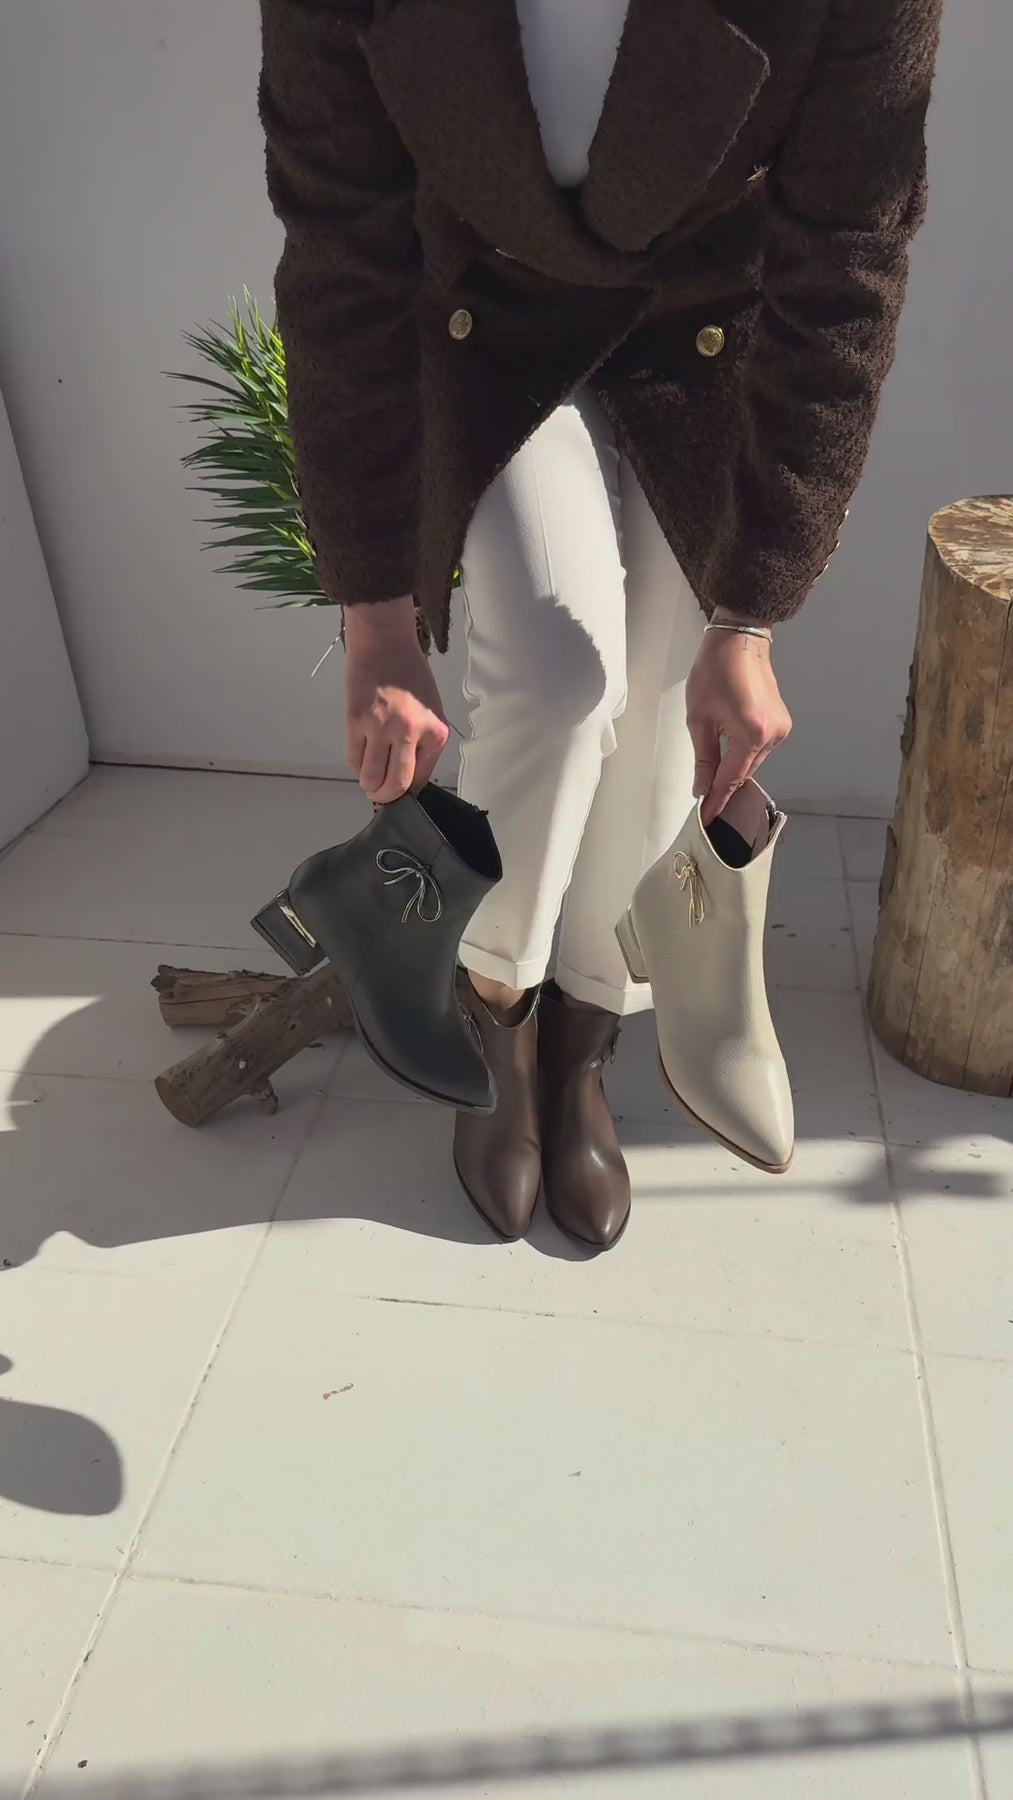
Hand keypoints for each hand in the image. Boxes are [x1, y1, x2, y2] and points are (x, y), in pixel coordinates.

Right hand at [344, 596, 449, 802]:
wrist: (385, 642)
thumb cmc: (411, 675)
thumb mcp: (432, 710)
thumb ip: (424, 744)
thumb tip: (409, 778)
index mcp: (436, 731)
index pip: (420, 779)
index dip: (408, 792)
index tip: (400, 794)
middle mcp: (410, 732)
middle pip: (396, 785)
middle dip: (386, 797)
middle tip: (381, 795)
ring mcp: (381, 727)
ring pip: (371, 778)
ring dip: (369, 785)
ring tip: (370, 778)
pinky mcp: (356, 721)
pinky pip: (353, 759)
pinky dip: (357, 765)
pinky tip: (362, 756)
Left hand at [686, 614, 791, 826]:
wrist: (739, 642)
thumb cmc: (714, 672)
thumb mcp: (699, 719)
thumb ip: (703, 758)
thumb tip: (702, 788)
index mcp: (751, 735)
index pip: (731, 778)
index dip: (717, 799)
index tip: (707, 817)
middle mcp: (773, 736)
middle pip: (744, 773)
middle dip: (723, 785)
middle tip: (703, 797)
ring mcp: (781, 729)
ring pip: (752, 762)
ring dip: (733, 768)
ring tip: (711, 771)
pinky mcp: (782, 722)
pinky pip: (760, 749)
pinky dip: (744, 754)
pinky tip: (728, 752)